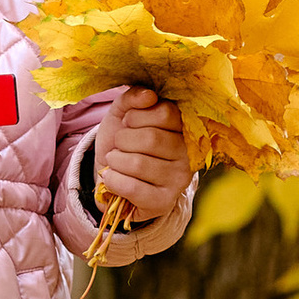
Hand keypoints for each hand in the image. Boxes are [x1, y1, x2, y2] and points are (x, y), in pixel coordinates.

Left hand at [91, 87, 190, 221]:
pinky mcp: (163, 202)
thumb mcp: (122, 114)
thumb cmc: (123, 142)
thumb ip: (133, 98)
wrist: (111, 177)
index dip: (137, 116)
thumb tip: (149, 96)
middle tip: (119, 144)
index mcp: (184, 129)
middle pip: (152, 139)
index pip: (166, 113)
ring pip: (138, 163)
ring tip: (114, 161)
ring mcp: (179, 180)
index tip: (128, 122)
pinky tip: (110, 177)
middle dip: (123, 139)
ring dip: (115, 160)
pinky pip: (132, 188)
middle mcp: (188, 155)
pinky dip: (113, 180)